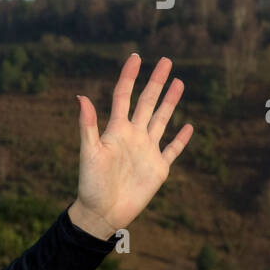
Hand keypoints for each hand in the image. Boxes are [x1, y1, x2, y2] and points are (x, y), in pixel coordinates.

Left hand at [71, 53, 193, 238]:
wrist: (102, 212)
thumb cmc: (91, 184)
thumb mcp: (89, 152)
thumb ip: (87, 125)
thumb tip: (81, 96)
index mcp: (116, 130)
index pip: (124, 96)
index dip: (130, 76)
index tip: (137, 57)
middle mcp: (133, 136)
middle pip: (147, 102)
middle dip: (157, 82)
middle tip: (167, 61)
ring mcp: (147, 151)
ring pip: (162, 120)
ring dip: (170, 102)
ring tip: (179, 82)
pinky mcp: (158, 168)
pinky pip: (172, 150)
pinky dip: (181, 139)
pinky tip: (189, 126)